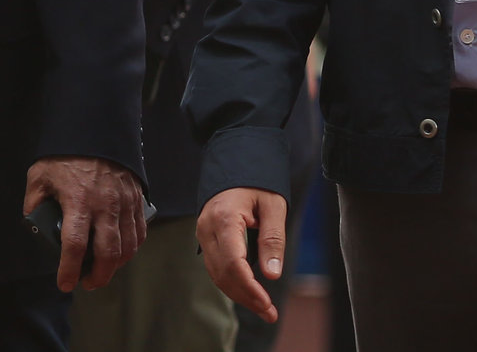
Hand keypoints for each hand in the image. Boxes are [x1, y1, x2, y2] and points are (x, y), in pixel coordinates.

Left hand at [23, 156, 146, 291]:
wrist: (96, 129)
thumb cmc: (66, 153)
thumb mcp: (40, 174)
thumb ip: (35, 201)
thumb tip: (34, 222)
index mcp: (78, 201)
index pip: (75, 245)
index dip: (69, 269)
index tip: (65, 283)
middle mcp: (105, 205)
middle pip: (108, 254)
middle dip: (98, 276)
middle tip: (87, 282)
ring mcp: (124, 203)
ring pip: (127, 247)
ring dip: (115, 266)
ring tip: (102, 270)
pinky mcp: (136, 199)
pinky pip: (139, 232)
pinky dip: (131, 248)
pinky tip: (120, 252)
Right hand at [196, 186, 287, 321]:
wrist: (236, 162)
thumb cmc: (257, 182)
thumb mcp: (273, 205)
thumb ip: (273, 239)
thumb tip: (272, 275)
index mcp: (224, 217)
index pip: (233, 263)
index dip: (250, 288)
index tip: (267, 304)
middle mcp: (207, 227)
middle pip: (223, 274)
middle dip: (246, 297)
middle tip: (270, 313)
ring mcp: (202, 233)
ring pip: (217, 274)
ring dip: (239, 294)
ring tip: (264, 308)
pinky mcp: (205, 238)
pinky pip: (215, 267)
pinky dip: (232, 283)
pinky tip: (249, 292)